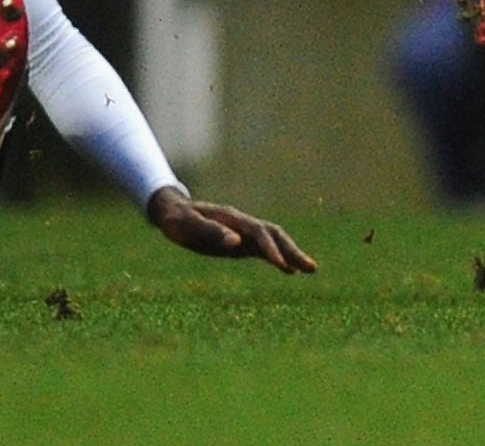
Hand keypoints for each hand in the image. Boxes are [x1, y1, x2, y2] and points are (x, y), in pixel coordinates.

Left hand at [147, 186, 317, 273]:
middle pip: (276, 236)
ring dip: (292, 254)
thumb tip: (235, 241)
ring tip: (310, 270)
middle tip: (311, 268)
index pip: (260, 234)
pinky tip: (289, 271)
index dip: (272, 249)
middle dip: (294, 251)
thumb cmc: (178, 220)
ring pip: (275, 242)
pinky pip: (265, 250)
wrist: (173, 213)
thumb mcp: (188, 225)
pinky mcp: (240, 243)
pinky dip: (279, 259)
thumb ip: (210, 231)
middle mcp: (244, 225)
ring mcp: (244, 234)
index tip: (283, 266)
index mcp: (234, 220)